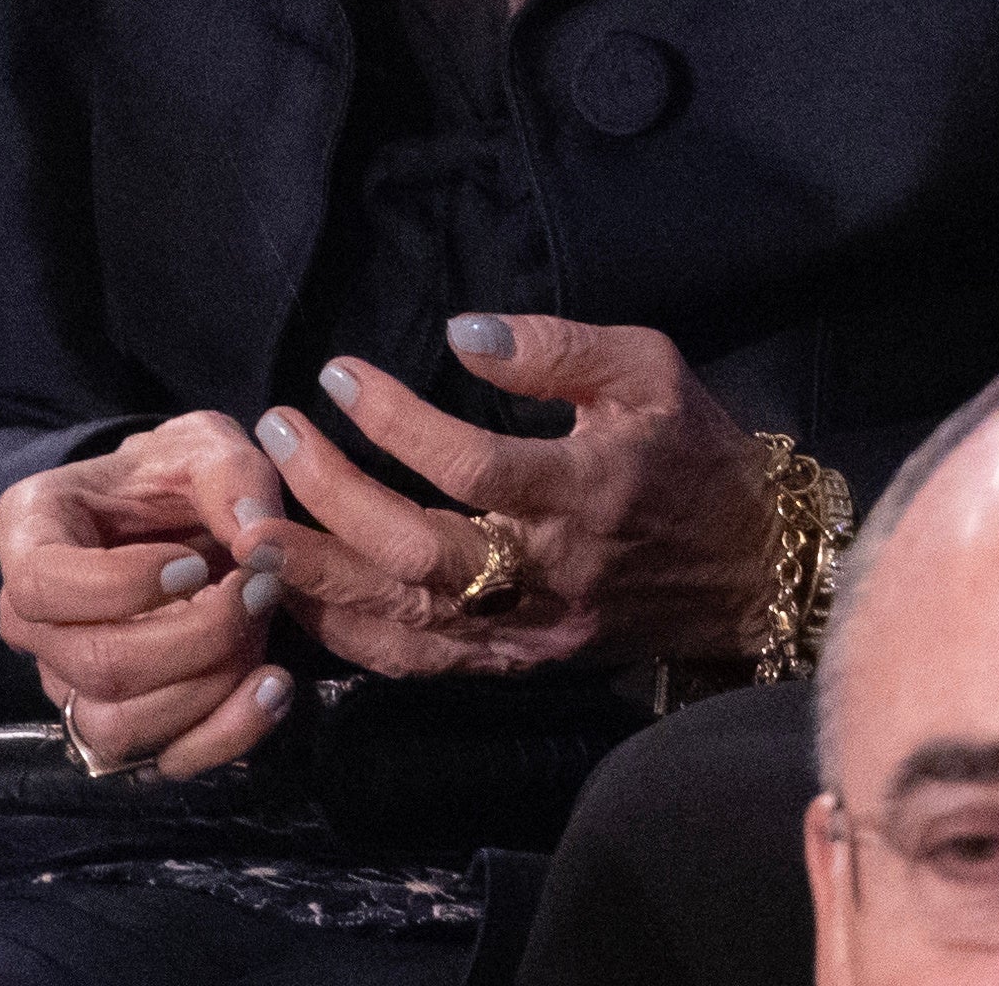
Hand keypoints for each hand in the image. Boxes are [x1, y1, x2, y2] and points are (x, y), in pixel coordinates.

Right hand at [0, 411, 299, 779]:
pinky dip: (223, 735)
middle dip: (196, 637)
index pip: (41, 586)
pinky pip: (157, 761)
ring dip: (210, 686)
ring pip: (117, 726)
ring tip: (264, 630)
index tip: (196, 565)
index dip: (122, 586)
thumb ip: (234, 476)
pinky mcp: (116, 719)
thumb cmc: (180, 474)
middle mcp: (33, 620)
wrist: (185, 516)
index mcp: (30, 534)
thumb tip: (255, 538)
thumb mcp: (209, 445)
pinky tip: (271, 688)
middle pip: (94, 666)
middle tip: (259, 591)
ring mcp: (67, 679)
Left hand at [242, 313, 772, 673]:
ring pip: (403, 617)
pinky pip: (415, 662)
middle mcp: (551, 568)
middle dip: (332, 493)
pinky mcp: (515, 663)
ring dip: (316, 575)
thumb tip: (460, 334)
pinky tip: (297, 595)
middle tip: (278, 434)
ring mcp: (528, 626)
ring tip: (251, 525)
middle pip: (418, 548)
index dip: (395, 421)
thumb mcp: (650, 371)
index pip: (471, 464)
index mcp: (589, 488)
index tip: (339, 375)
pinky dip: (346, 634)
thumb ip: (559, 348)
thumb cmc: (693, 452)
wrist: (747, 566)